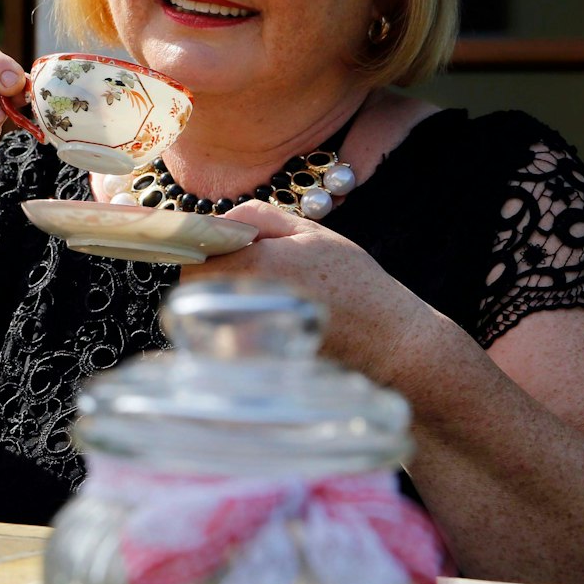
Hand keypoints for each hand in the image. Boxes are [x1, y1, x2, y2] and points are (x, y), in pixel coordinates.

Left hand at [180, 200, 437, 383]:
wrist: (389, 346)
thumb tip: (218, 221)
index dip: (201, 250)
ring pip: (205, 315)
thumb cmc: (355, 285)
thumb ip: (259, 218)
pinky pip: (221, 342)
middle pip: (194, 287)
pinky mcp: (250, 365)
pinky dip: (234, 332)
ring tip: (267, 302)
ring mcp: (244, 339)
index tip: (217, 250)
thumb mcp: (313, 234)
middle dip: (212, 276)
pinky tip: (271, 326)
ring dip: (221, 304)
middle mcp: (244, 302)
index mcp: (256, 264)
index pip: (193, 256)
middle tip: (250, 275)